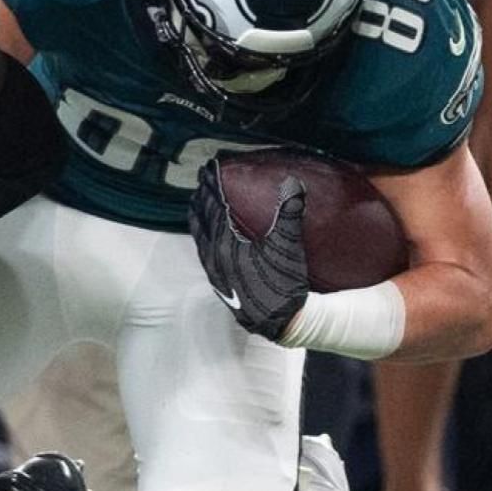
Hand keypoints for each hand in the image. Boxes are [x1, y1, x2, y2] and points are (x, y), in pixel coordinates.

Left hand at [188, 168, 309, 340]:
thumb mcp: (287, 246)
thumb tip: (292, 183)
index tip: (208, 168)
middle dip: (201, 199)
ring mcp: (214, 272)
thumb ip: (288, 213)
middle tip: (201, 183)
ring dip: (199, 218)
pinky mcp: (219, 284)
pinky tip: (210, 240)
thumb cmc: (284, 283)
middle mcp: (214, 256)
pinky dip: (203, 237)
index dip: (210, 185)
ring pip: (200, 237)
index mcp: (226, 243)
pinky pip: (204, 252)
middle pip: (201, 220)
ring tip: (199, 205)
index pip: (213, 205)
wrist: (280, 322)